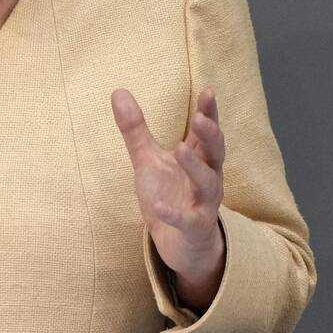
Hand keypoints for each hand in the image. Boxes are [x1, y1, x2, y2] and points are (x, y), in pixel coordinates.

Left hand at [112, 87, 225, 286]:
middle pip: (215, 154)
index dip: (209, 113)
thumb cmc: (167, 193)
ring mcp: (202, 203)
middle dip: (210, 136)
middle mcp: (206, 177)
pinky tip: (158, 205)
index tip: (208, 91)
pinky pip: (186, 221)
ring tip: (180, 150)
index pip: (206, 132)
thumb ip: (135, 128)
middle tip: (200, 118)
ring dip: (195, 167)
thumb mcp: (147, 159)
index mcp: (198, 158)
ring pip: (207, 184)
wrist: (177, 243)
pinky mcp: (194, 228)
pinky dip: (173, 213)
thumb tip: (118, 90)